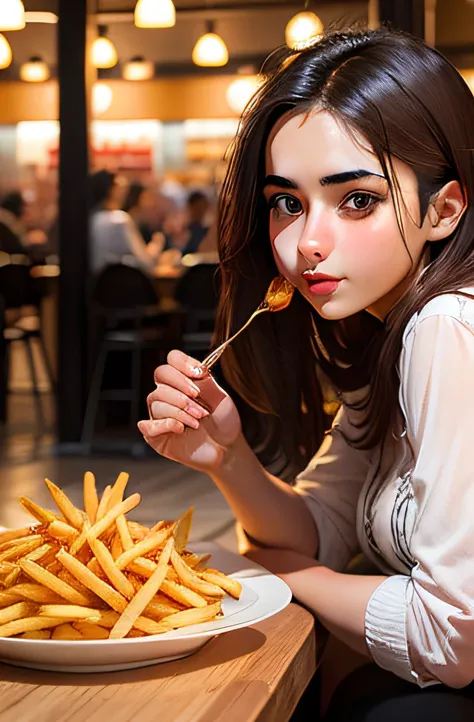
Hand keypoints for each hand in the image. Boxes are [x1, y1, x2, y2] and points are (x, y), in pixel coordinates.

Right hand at [138, 350, 241, 472]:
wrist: (228, 447)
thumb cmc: (222, 422)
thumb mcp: (219, 396)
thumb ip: (204, 380)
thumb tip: (195, 367)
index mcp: (182, 381)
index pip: (171, 360)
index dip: (182, 363)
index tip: (200, 374)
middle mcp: (167, 394)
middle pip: (161, 375)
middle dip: (182, 388)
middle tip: (200, 402)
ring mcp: (159, 414)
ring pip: (157, 400)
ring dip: (181, 410)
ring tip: (198, 420)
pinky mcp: (156, 435)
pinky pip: (148, 425)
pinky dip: (165, 424)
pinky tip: (180, 428)